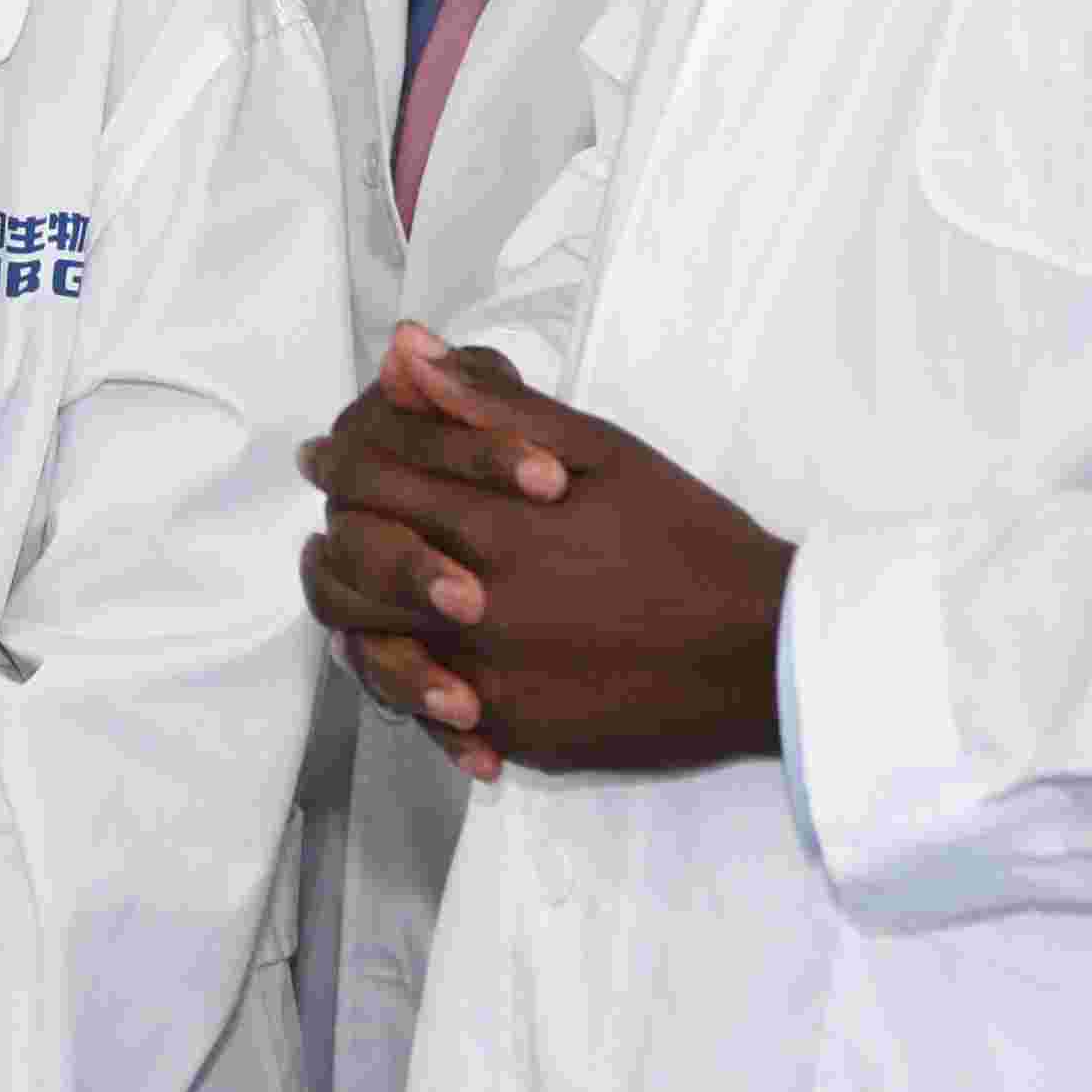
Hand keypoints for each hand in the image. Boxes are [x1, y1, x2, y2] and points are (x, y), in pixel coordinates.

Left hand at [297, 325, 791, 777]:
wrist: (764, 650)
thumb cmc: (688, 535)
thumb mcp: (602, 450)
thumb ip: (495, 404)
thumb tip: (408, 354)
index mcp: (498, 528)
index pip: (377, 485)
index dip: (343, 461)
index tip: (327, 453)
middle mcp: (482, 611)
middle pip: (357, 569)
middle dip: (335, 532)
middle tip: (332, 513)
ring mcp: (495, 685)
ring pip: (375, 648)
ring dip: (356, 610)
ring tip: (358, 582)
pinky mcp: (518, 738)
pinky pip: (431, 717)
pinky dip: (411, 682)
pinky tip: (414, 653)